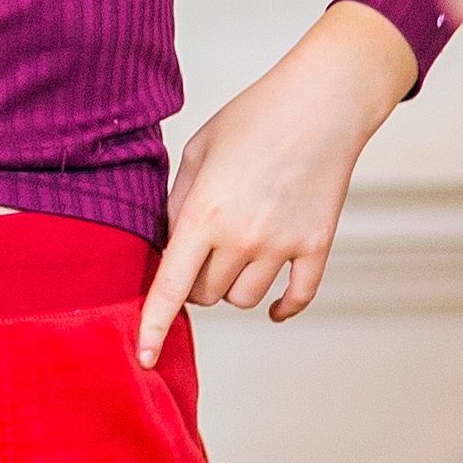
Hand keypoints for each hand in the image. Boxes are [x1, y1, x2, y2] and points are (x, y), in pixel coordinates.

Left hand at [135, 0, 418, 364]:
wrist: (321, 104)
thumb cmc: (251, 120)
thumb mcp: (196, 154)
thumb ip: (178, 205)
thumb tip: (170, 248)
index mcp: (202, 216)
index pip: (169, 287)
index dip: (152, 328)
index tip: (142, 358)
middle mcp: (242, 238)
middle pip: (206, 295)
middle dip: (196, 282)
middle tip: (202, 250)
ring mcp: (283, 245)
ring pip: (245, 300)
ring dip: (233, 288)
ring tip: (235, 254)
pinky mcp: (317, 245)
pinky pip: (297, 297)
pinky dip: (282, 308)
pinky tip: (274, 308)